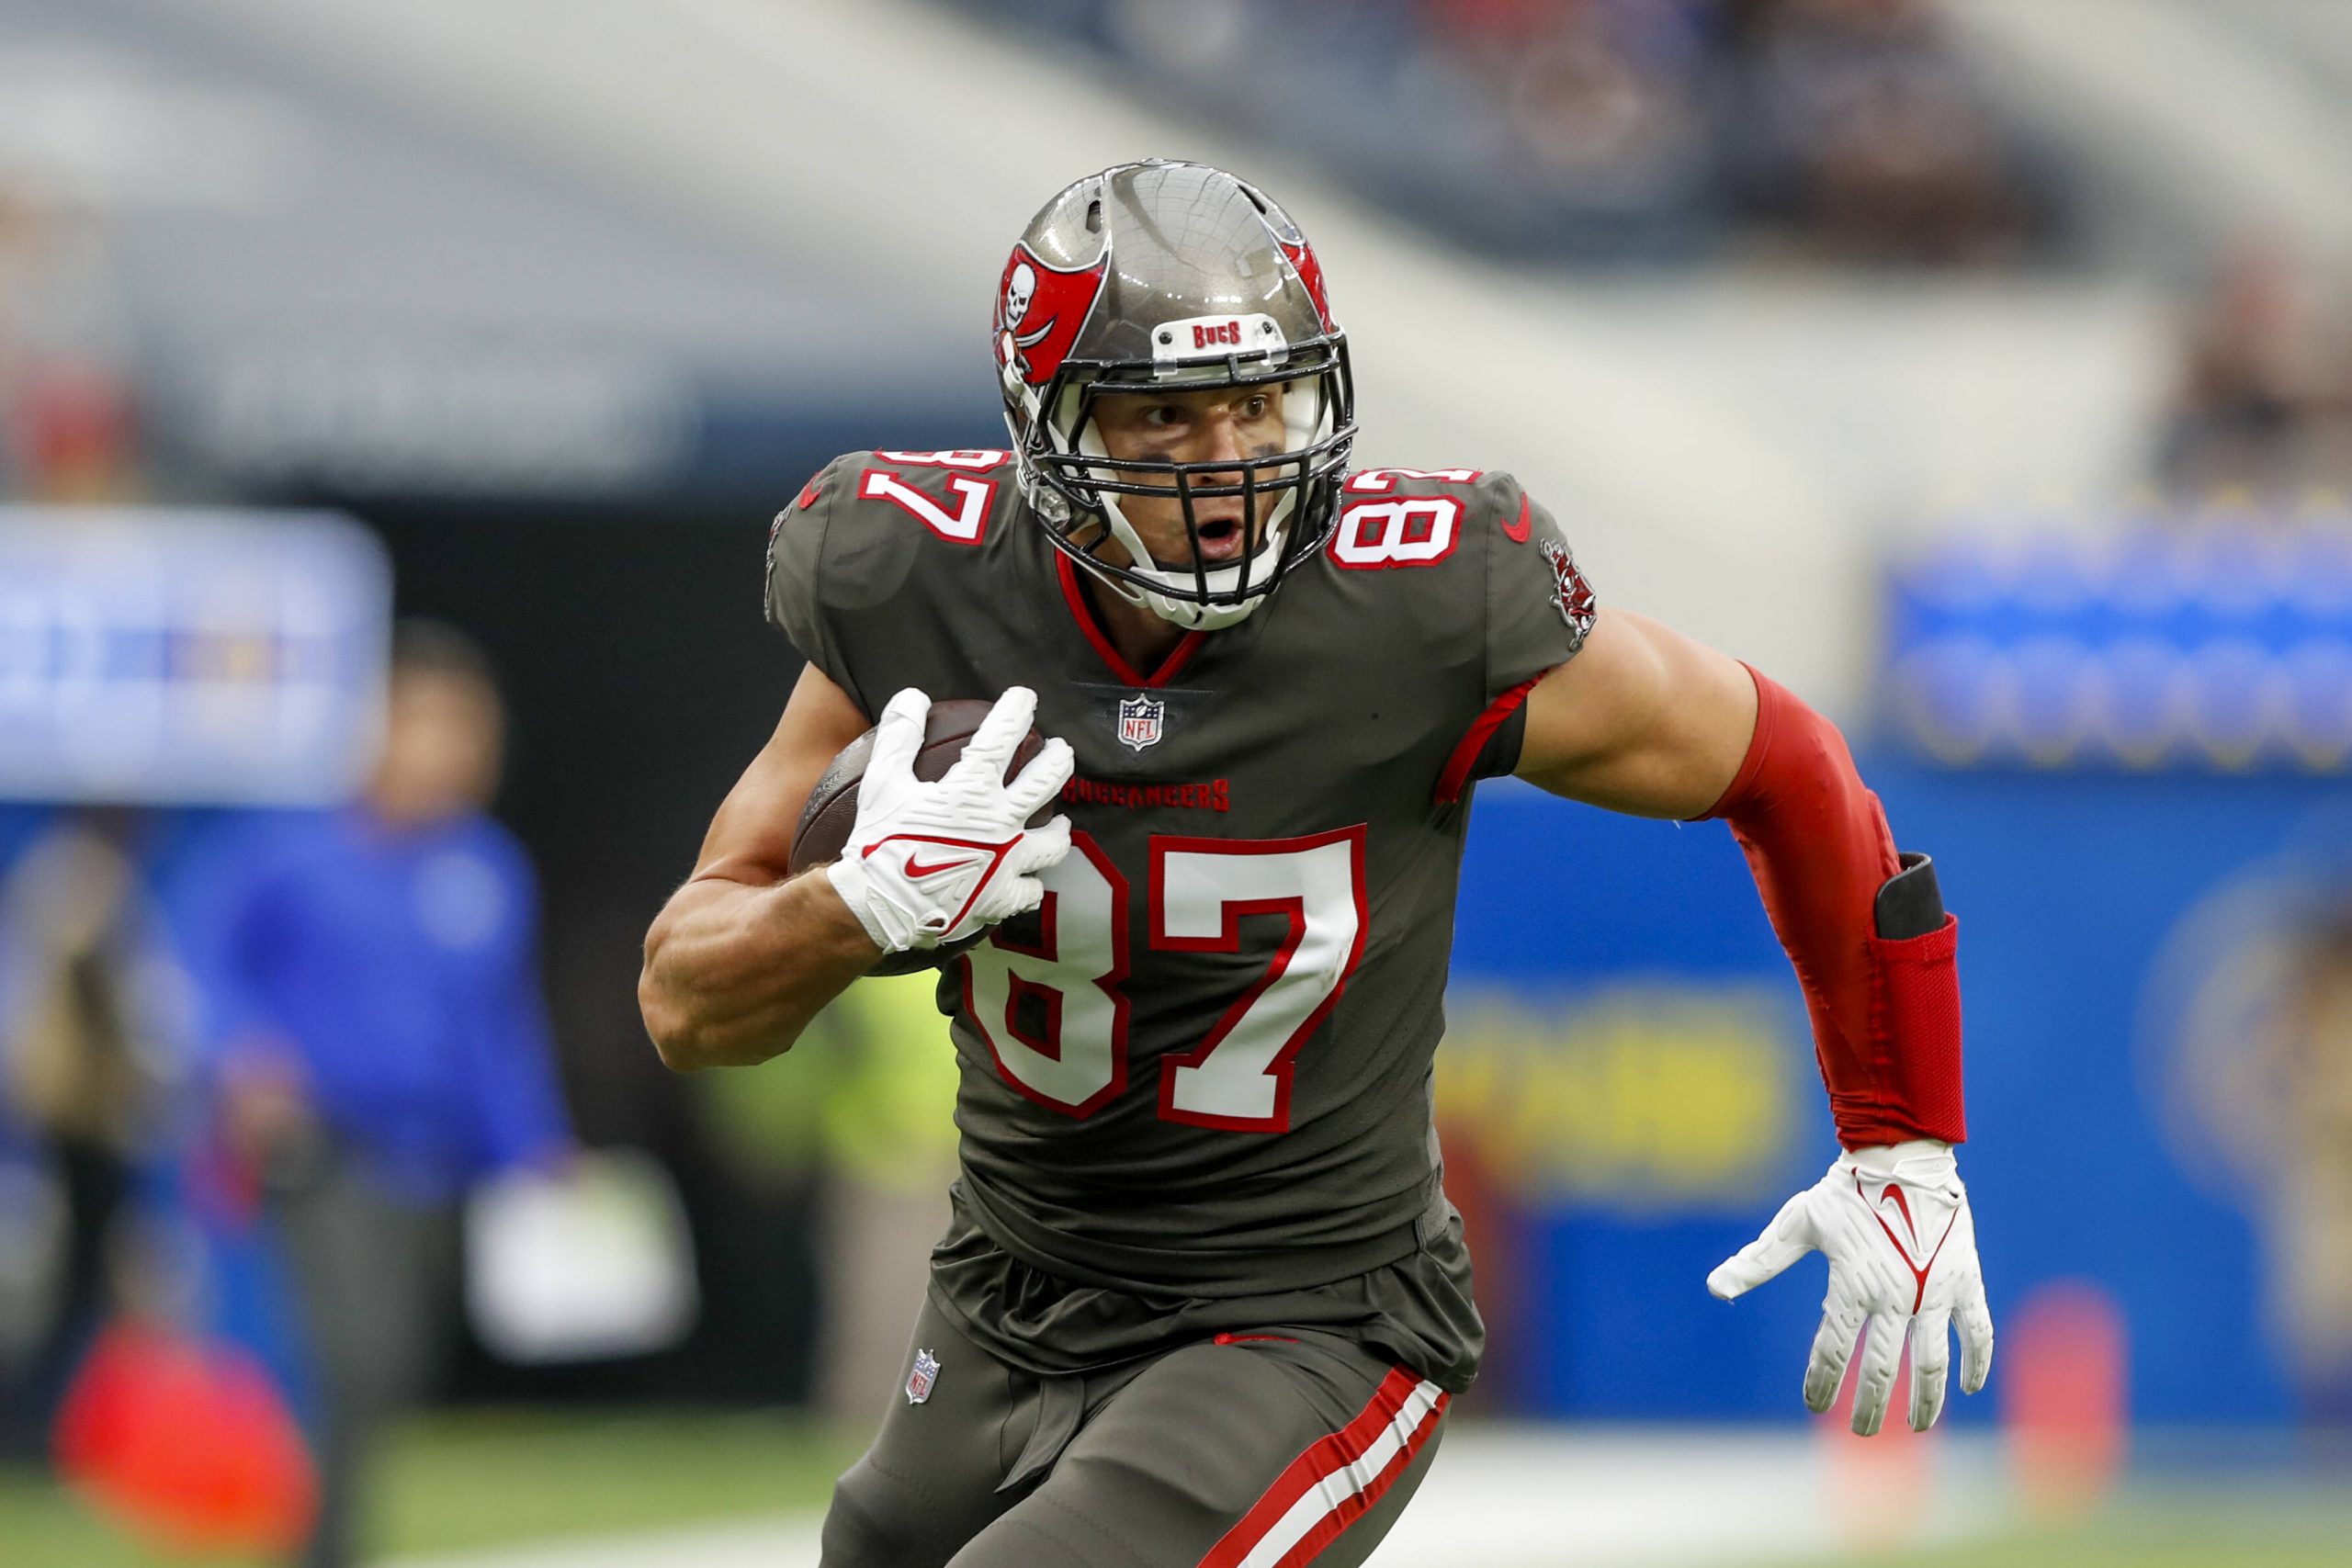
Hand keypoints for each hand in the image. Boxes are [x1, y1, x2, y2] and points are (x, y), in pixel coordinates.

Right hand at [825, 686, 1073, 953]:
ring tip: (1059, 821)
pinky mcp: (1004, 897)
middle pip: (1048, 779)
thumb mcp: (882, 782)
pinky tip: (1029, 878)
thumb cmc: (880, 842)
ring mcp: (1008, 862)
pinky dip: (1031, 882)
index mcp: (973, 789)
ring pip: (1054, 840)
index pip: (1004, 735)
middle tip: (1058, 749)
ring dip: (1059, 827)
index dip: (1017, 709)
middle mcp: (1002, 821)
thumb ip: (900, 737)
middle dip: (1058, 757)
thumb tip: (912, 697)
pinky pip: (1031, 889)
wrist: (881, 906)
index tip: (1025, 697)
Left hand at [1707, 1140, 1992, 1434]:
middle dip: (1870, 1406)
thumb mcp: (1797, 1224)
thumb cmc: (1844, 1192)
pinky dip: (1977, 1362)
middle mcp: (1894, 1298)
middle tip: (1860, 1432)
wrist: (1902, 1158)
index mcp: (1851, 1287)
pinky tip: (1969, 1387)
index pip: (1832, 1351)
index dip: (1822, 1382)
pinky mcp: (1965, 1282)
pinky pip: (1977, 1331)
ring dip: (1926, 1399)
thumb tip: (1714, 1288)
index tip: (1814, 1404)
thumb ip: (1759, 1261)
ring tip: (1918, 1427)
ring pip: (1932, 1362)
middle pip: (1882, 1369)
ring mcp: (1934, 1293)